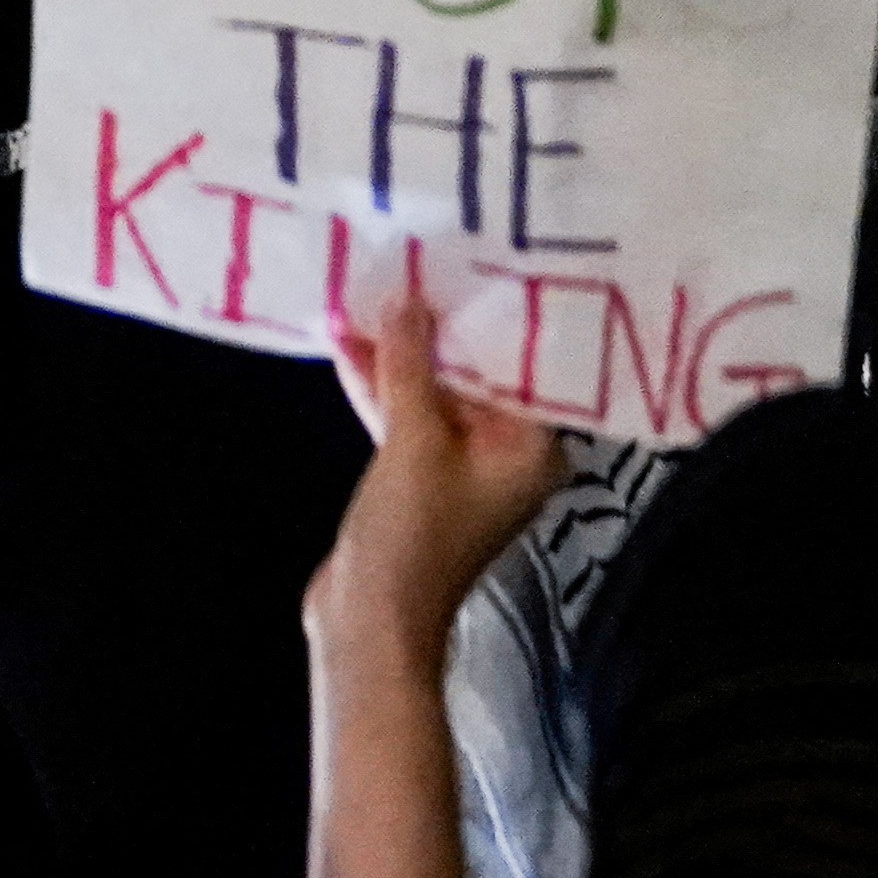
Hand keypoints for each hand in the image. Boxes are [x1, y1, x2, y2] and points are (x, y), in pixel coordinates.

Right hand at [310, 247, 565, 672]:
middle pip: (477, 373)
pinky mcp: (418, 476)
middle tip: (419, 256)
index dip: (499, 313)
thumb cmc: (413, 534)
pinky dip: (380, 384)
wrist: (367, 621)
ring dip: (399, 351)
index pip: (527, 364)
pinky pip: (406, 414)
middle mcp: (507, 453)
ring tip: (369, 286)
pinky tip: (345, 339)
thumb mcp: (412, 438)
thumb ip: (410, 363)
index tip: (480, 257)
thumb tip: (406, 297)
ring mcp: (460, 465)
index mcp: (533, 449)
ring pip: (434, 391)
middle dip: (441, 325)